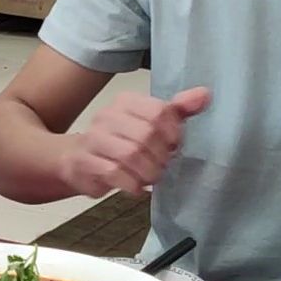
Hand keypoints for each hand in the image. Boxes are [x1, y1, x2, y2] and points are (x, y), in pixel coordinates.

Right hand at [59, 88, 211, 197]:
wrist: (75, 158)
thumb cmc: (120, 141)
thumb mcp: (150, 123)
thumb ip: (178, 110)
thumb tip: (205, 95)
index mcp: (126, 102)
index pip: (158, 111)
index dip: (173, 133)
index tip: (174, 146)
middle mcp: (107, 116)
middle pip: (146, 134)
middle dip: (161, 156)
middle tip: (163, 166)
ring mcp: (93, 139)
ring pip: (130, 154)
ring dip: (148, 172)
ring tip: (151, 177)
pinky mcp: (84, 162)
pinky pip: (114, 173)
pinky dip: (132, 184)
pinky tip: (135, 186)